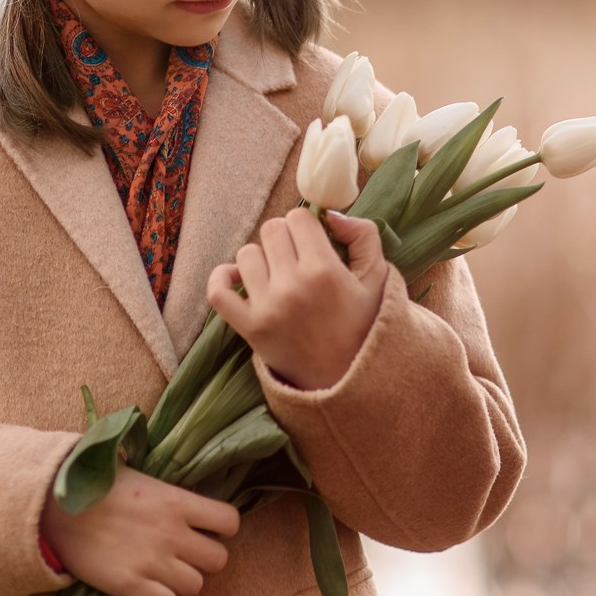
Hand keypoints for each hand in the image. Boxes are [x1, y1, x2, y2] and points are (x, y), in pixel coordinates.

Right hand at [40, 465, 238, 595]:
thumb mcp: (139, 476)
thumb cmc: (94, 485)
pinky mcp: (130, 585)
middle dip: (203, 559)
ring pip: (195, 586)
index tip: (205, 529)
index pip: (229, 521)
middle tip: (183, 555)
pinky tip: (150, 591)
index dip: (221, 528)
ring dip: (182, 582)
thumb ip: (167, 491)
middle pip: (218, 560)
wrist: (53, 506)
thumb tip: (183, 497)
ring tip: (164, 573)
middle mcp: (172, 533)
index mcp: (177, 501)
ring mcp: (152, 561)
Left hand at [206, 206, 387, 390]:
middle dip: (286, 238)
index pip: (298, 218)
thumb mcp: (378, 277)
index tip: (315, 241)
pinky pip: (218, 291)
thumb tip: (330, 214)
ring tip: (280, 276)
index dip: (307, 226)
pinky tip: (239, 278)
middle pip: (271, 230)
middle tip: (299, 259)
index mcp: (324, 270)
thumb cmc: (365, 325)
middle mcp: (292, 287)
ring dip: (262, 259)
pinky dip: (222, 278)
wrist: (350, 380)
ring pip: (246, 254)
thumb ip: (363, 235)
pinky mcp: (249, 328)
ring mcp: (267, 308)